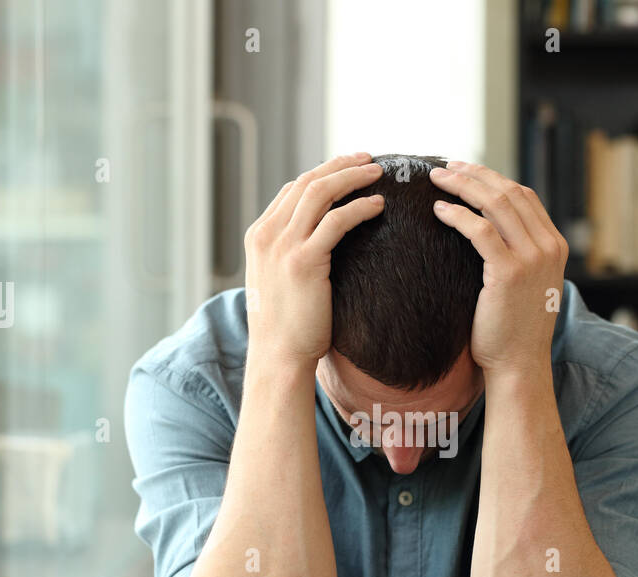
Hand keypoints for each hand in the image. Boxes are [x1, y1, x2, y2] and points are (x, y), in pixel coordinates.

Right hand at [243, 153, 384, 369]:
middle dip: (339, 165)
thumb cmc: (286, 326)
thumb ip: (292, 254)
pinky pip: (336, 222)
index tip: (347, 168)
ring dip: (352, 177)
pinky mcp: (304, 262)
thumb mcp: (280, 281)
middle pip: (306, 183)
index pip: (291, 190)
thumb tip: (320, 243)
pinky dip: (359, 208)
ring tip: (378, 173)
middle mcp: (267, 235)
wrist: (277, 356)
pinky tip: (378, 205)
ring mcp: (283, 246)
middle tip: (369, 159)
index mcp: (259, 236)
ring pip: (320, 193)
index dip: (322, 174)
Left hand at [429, 161, 568, 377]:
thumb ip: (517, 254)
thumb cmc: (513, 329)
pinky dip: (458, 215)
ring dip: (463, 186)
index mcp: (554, 246)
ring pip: (495, 204)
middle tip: (445, 167)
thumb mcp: (526, 284)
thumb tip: (488, 230)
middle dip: (474, 174)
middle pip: (509, 192)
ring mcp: (532, 258)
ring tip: (437, 179)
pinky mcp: (509, 272)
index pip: (524, 196)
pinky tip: (439, 211)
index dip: (493, 178)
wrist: (519, 364)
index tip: (465, 171)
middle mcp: (548, 247)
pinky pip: (480, 230)